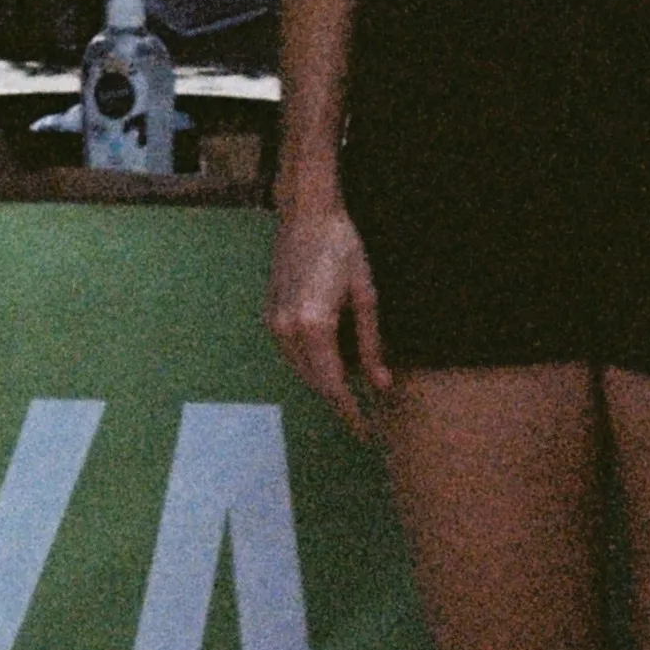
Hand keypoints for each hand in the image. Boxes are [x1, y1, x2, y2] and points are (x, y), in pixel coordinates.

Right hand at [266, 199, 391, 439]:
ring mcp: (273, 323)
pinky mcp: (268, 316)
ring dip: (325, 382)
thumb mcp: (366, 295)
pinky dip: (311, 364)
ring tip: (351, 386)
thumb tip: (381, 385)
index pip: (333, 385)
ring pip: (301, 370)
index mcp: (314, 325)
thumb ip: (372, 344)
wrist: (306, 215)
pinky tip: (331, 359)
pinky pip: (291, 354)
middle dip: (339, 399)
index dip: (350, 412)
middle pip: (315, 382)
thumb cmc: (343, 248)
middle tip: (364, 413)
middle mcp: (287, 330)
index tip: (365, 434)